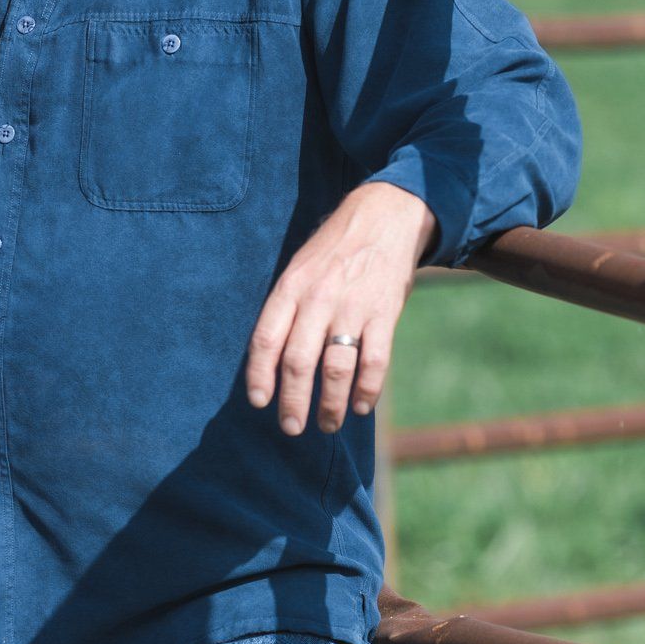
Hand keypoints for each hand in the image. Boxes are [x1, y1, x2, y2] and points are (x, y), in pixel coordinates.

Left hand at [245, 181, 435, 435]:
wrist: (385, 216)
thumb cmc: (334, 250)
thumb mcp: (299, 268)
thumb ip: (287, 309)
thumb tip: (272, 361)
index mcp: (291, 287)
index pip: (266, 338)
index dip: (260, 375)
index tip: (260, 403)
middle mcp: (318, 298)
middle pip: (298, 361)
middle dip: (293, 401)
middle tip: (292, 427)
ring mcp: (353, 306)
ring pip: (336, 367)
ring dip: (330, 404)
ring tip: (327, 424)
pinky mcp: (385, 313)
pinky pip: (374, 361)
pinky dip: (367, 390)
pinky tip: (360, 406)